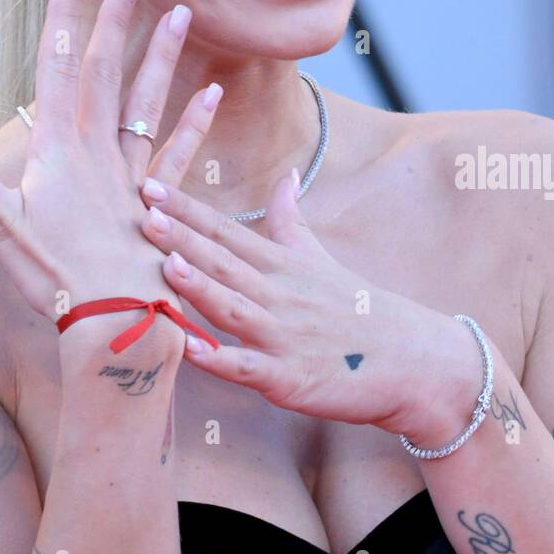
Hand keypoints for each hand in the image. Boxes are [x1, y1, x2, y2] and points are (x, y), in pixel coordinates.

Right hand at [0, 0, 223, 334]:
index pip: (57, 69)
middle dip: (114, 22)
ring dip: (162, 56)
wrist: (115, 327)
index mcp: (57, 152)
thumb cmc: (53, 284)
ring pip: (148, 102)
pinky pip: (180, 153)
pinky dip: (197, 121)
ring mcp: (131, 177)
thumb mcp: (2, 233)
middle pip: (105, 73)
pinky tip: (214, 92)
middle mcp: (97, 154)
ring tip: (180, 14)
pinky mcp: (158, 206)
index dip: (63, 19)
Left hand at [137, 170, 481, 447]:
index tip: (150, 185)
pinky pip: (247, 368)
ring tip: (164, 263)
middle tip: (143, 210)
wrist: (411, 361)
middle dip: (182, 236)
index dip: (187, 209)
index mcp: (282, 265)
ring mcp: (284, 337)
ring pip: (233, 307)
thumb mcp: (320, 257)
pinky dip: (218, 359)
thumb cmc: (358, 308)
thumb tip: (286, 173)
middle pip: (224, 261)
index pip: (226, 230)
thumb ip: (291, 218)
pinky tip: (188, 348)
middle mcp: (279, 294)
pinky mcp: (290, 379)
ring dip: (198, 286)